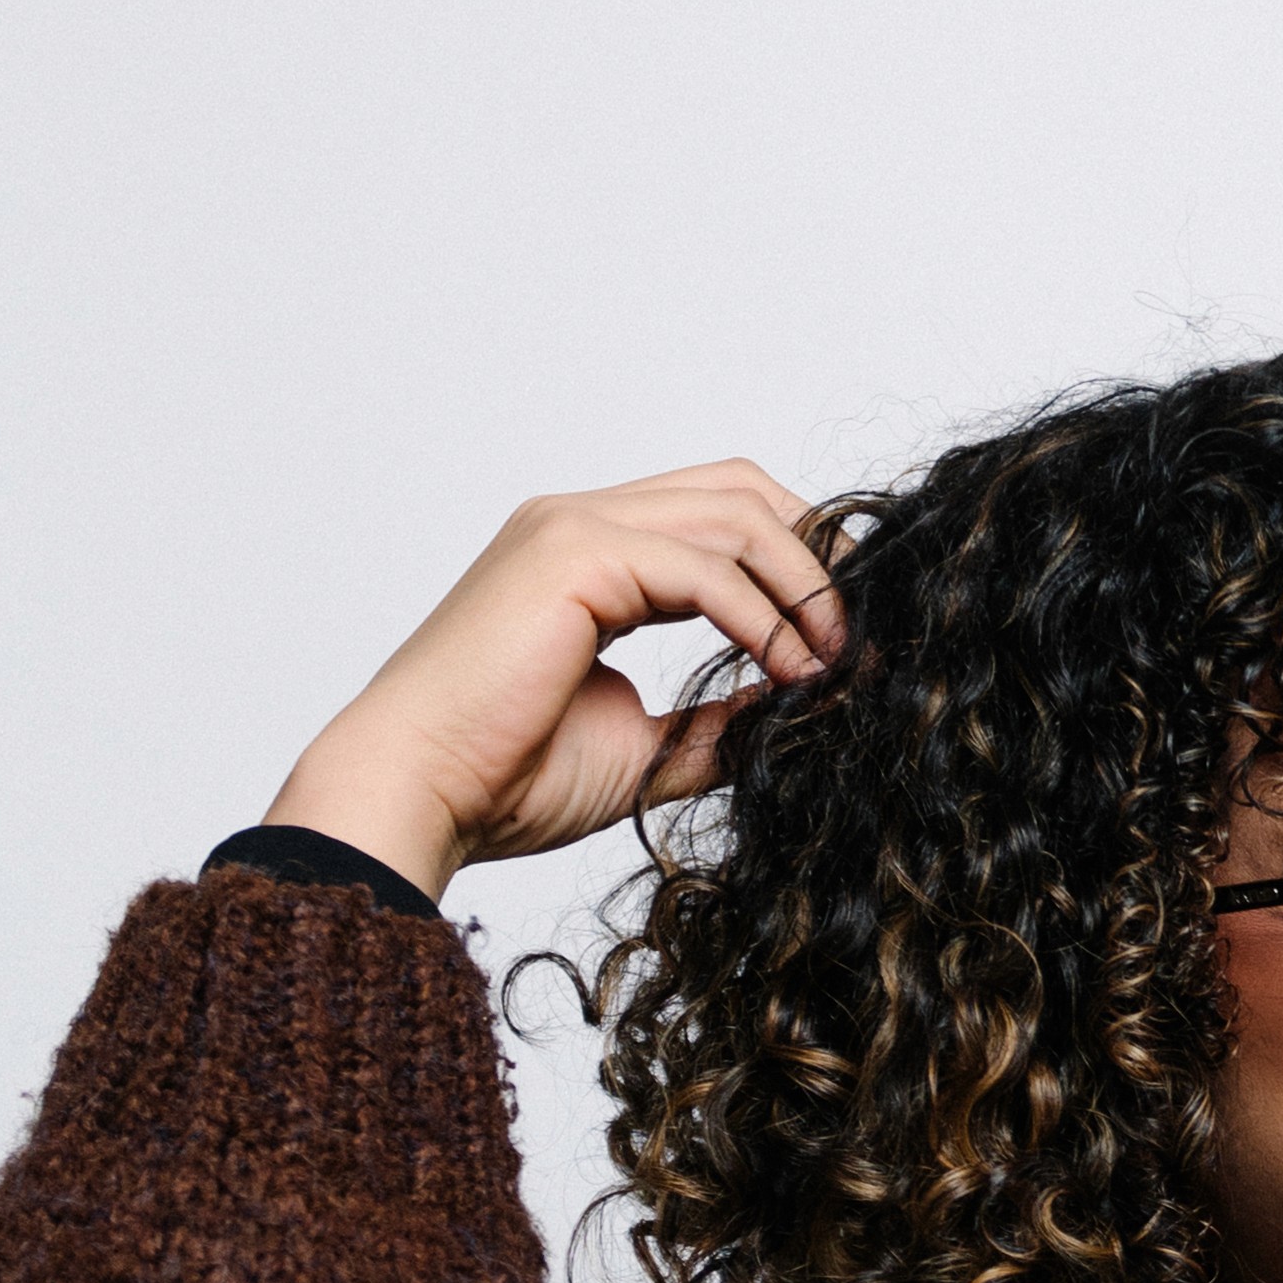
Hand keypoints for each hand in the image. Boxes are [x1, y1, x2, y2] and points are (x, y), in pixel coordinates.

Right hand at [263, 463, 845, 901]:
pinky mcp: (571, 554)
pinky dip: (762, 617)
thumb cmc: (507, 779)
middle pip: (740, 488)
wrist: (421, 794)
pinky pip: (703, 566)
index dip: (801, 560)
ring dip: (803, 587)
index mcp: (592, 555)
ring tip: (833, 662)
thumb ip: (720, 718)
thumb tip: (799, 707)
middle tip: (861, 635)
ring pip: (733, 514)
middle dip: (818, 553)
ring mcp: (572, 527)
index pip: (723, 513)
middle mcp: (580, 522)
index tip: (851, 637)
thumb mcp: (647, 745)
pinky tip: (790, 671)